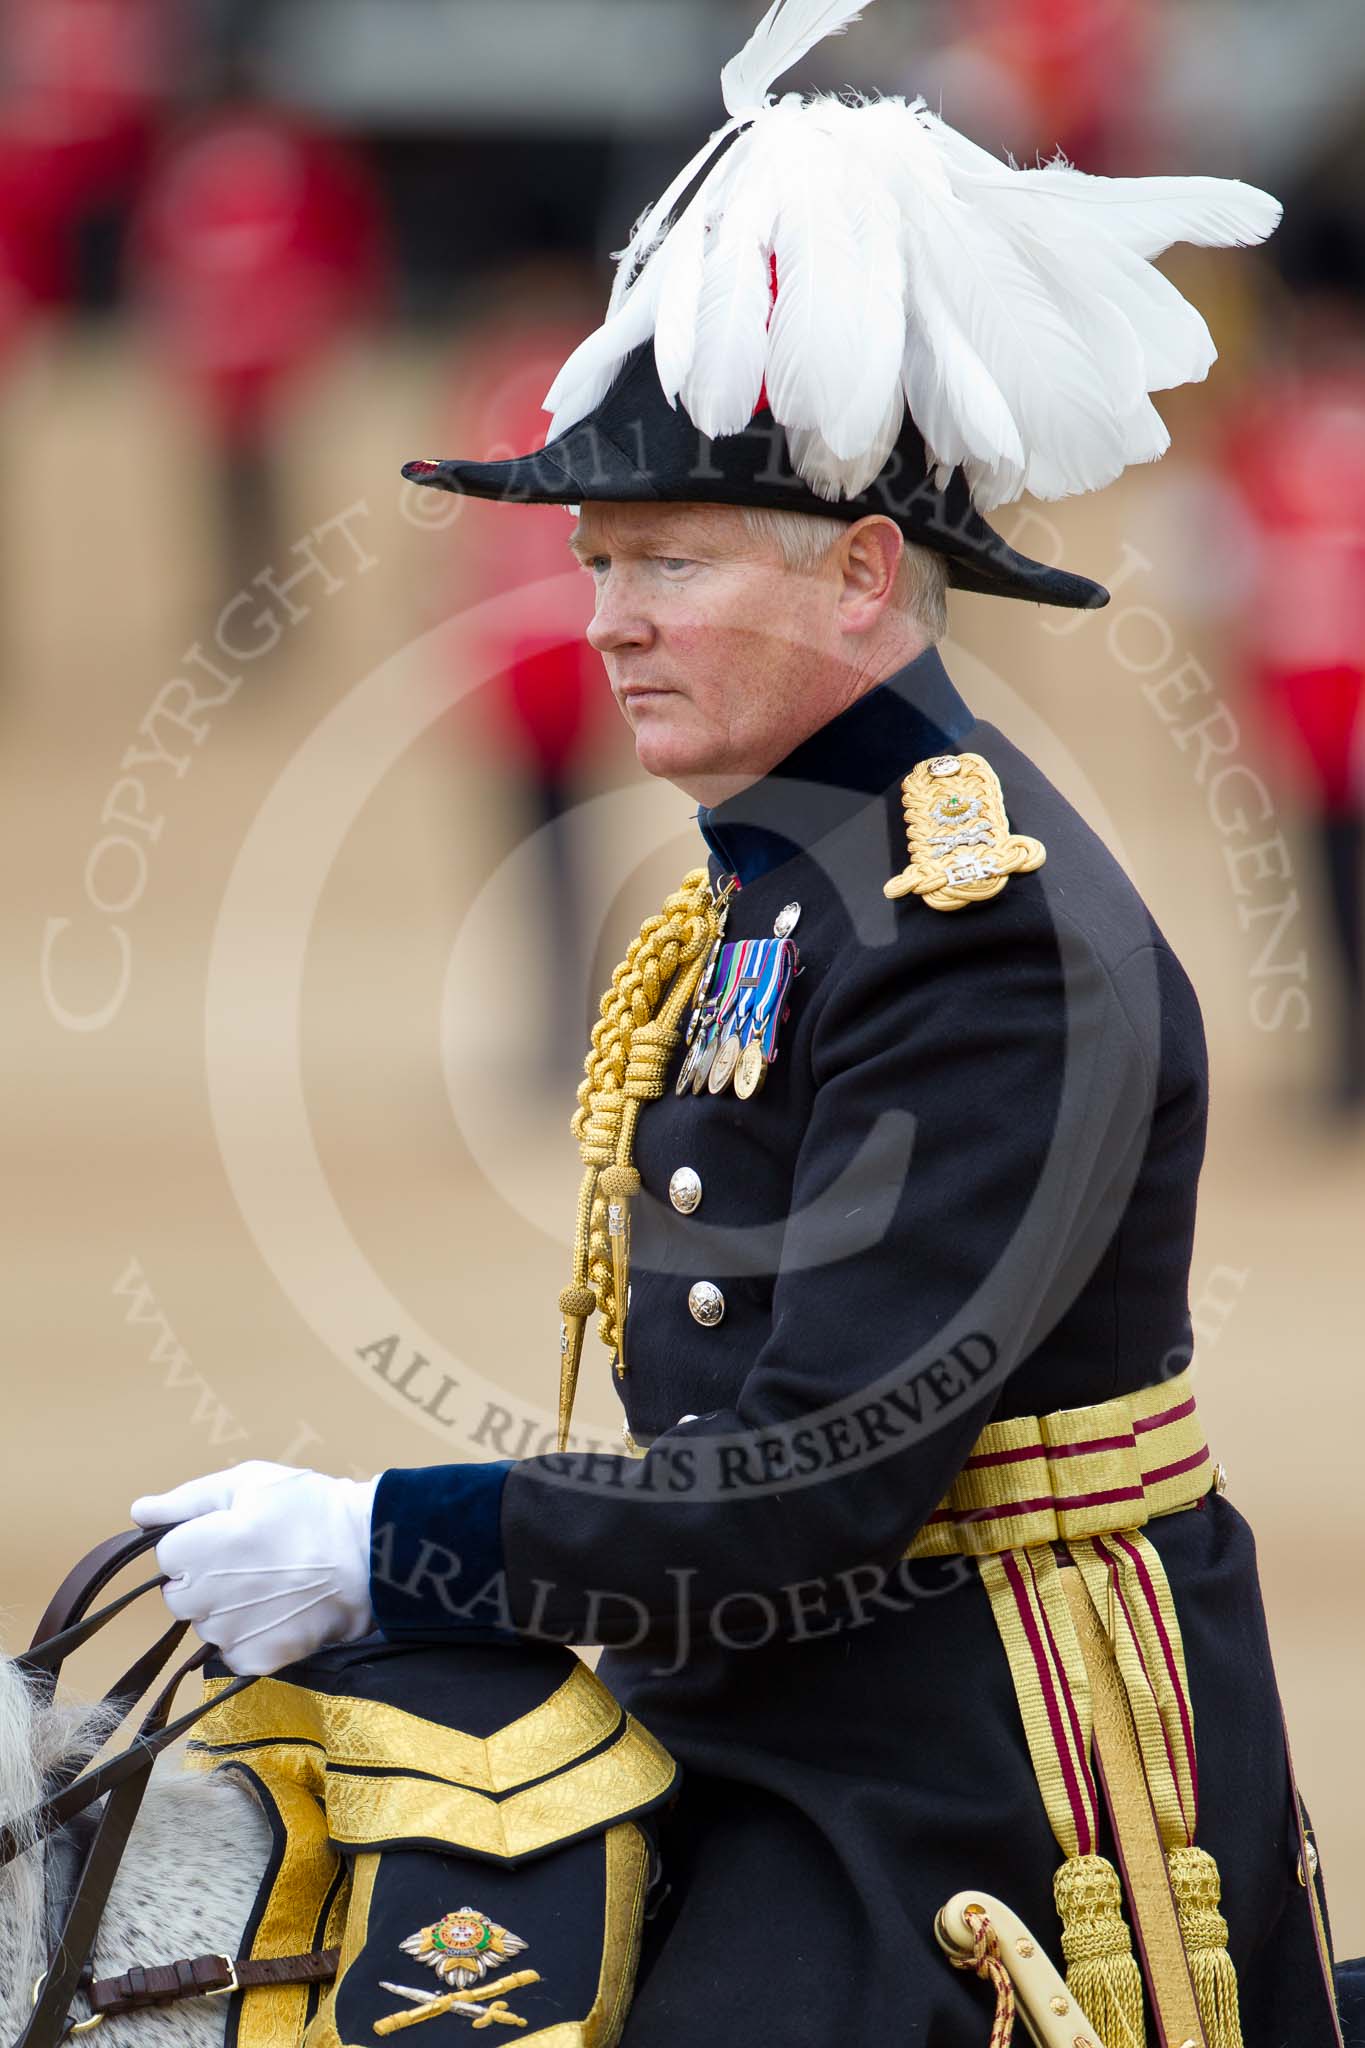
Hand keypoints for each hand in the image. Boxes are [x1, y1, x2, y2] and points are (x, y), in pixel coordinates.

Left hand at [129, 1463, 378, 1676]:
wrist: (369, 1555)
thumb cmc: (309, 1509)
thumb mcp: (250, 1482)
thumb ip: (186, 1499)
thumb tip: (138, 1511)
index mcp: (195, 1549)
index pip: (166, 1555)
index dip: (198, 1541)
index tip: (232, 1534)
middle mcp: (203, 1597)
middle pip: (179, 1595)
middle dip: (205, 1578)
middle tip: (252, 1560)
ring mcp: (228, 1634)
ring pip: (207, 1624)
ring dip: (227, 1609)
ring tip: (273, 1584)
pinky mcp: (256, 1660)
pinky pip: (233, 1651)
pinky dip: (250, 1636)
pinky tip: (279, 1611)